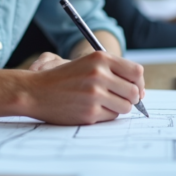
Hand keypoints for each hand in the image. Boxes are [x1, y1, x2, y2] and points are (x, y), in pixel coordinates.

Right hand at [22, 51, 145, 124]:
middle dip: (131, 98)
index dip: (139, 83)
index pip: (136, 72)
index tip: (137, 90)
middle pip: (134, 92)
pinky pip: (111, 116)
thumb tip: (140, 90)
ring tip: (103, 103)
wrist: (35, 91)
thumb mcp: (88, 63)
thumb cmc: (63, 77)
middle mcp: (99, 74)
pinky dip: (105, 115)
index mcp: (100, 58)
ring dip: (118, 107)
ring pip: (125, 106)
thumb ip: (113, 71)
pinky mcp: (90, 112)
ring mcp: (95, 94)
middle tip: (120, 99)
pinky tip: (91, 109)